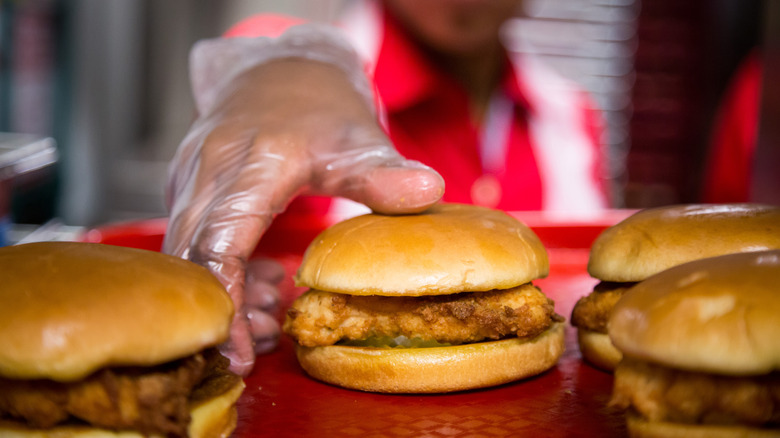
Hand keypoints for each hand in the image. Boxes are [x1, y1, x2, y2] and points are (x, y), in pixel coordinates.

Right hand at [163, 54, 443, 375]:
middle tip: (263, 342)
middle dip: (225, 312)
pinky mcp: (186, 186)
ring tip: (273, 313)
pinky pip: (192, 239)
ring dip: (225, 294)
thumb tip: (430, 191)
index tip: (241, 351)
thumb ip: (384, 173)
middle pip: (194, 260)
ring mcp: (189, 176)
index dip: (228, 303)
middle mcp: (207, 170)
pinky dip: (222, 271)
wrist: (278, 68)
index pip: (221, 245)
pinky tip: (263, 282)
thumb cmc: (320, 104)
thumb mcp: (358, 137)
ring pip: (187, 253)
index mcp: (251, 163)